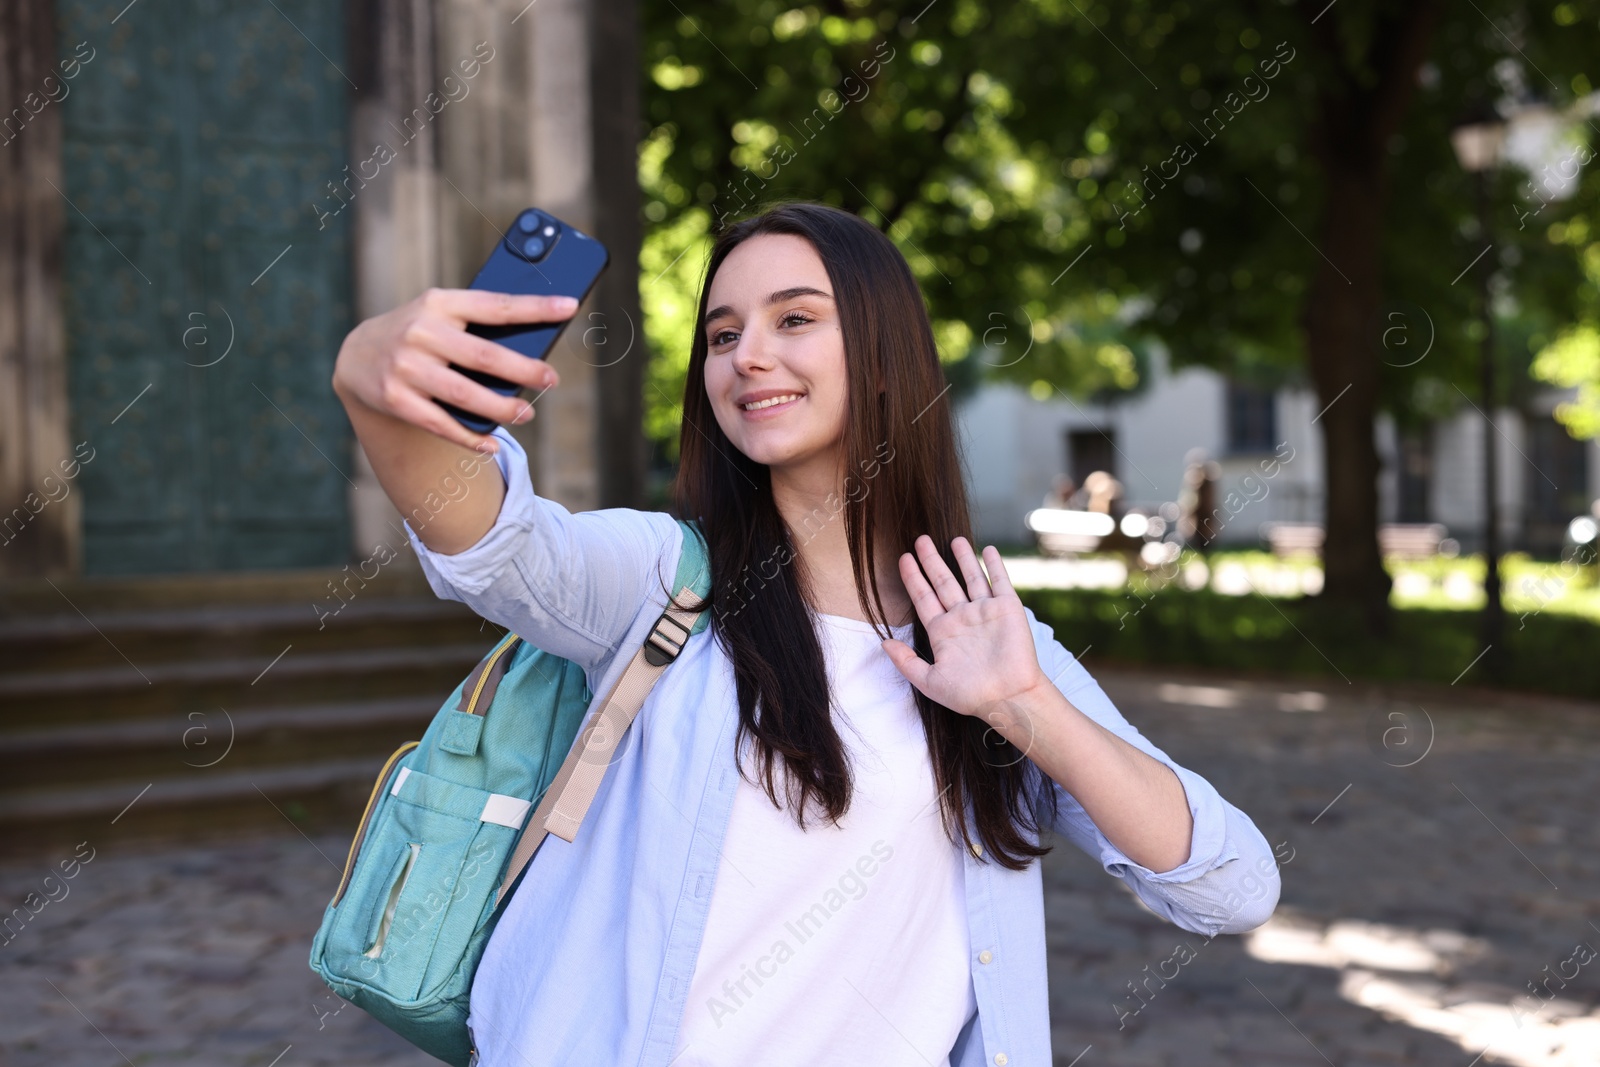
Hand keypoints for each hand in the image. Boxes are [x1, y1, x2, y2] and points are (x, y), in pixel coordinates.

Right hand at [330, 287, 576, 453]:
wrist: (356, 355)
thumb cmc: (421, 333)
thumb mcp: (443, 315)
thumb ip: (479, 325)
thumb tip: (533, 348)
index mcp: (440, 302)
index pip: (495, 305)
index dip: (534, 308)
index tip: (569, 307)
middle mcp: (421, 331)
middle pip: (483, 356)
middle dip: (524, 370)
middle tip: (551, 379)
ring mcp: (405, 367)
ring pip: (464, 395)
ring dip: (501, 408)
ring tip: (527, 413)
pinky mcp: (395, 398)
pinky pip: (440, 423)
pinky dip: (470, 436)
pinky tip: (492, 444)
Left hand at [880, 535, 1049, 723]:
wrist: (1008, 697)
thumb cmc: (970, 695)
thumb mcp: (929, 681)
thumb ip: (905, 661)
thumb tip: (883, 643)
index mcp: (943, 632)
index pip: (923, 597)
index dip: (913, 578)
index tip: (903, 558)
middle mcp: (962, 618)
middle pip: (943, 581)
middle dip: (931, 560)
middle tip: (920, 539)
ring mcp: (985, 611)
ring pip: (971, 577)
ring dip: (962, 558)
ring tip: (953, 539)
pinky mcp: (1008, 609)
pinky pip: (999, 582)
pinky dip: (994, 565)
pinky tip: (987, 549)